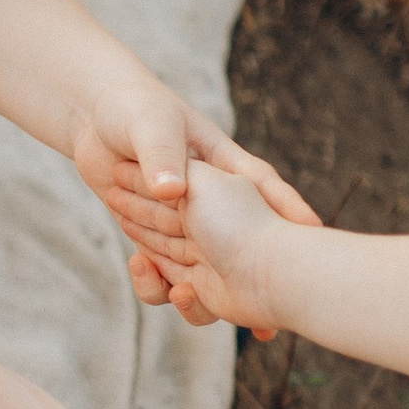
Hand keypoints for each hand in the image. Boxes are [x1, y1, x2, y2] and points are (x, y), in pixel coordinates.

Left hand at [109, 144, 321, 335]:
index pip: (263, 184)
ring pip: (210, 269)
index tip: (311, 228)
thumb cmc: (132, 110)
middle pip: (250, 238)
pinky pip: (167, 275)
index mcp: (223, 164)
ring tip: (188, 298)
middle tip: (280, 292)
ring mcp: (190, 227)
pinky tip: (144, 275)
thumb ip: (161, 153)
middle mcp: (215, 202)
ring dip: (202, 292)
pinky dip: (157, 285)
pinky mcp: (161, 242)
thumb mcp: (149, 123)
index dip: (288, 207)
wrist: (97, 126)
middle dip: (266, 268)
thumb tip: (172, 189)